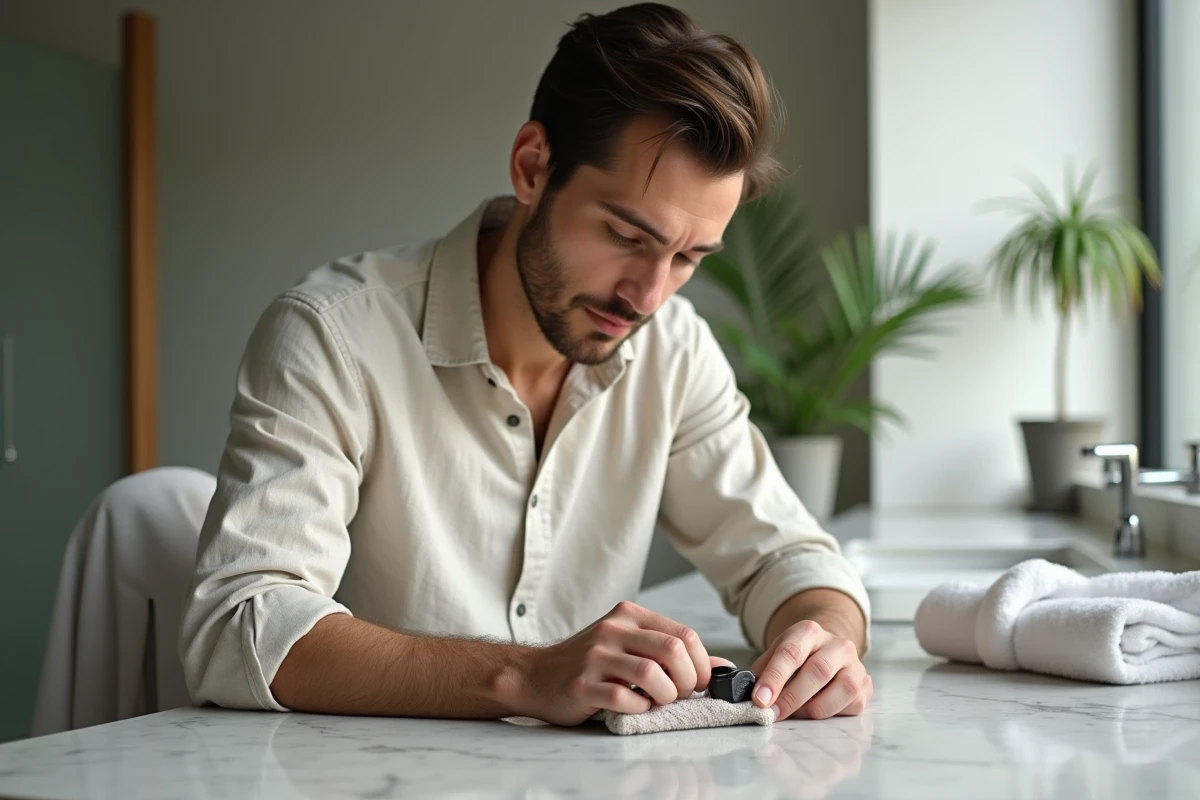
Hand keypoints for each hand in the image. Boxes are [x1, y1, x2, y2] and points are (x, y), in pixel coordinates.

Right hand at [517, 601, 722, 725]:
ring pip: (653, 675)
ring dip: (666, 697)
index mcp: (628, 615)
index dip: (701, 665)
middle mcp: (612, 630)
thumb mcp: (630, 646)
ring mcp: (595, 657)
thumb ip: (671, 652)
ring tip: (658, 702)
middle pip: (673, 651)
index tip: (698, 683)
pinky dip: (639, 709)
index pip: (684, 635)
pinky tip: (634, 708)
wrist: (535, 675)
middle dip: (688, 681)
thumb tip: (720, 668)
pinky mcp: (582, 685)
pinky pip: (625, 699)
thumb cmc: (589, 664)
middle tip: (681, 695)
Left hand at [747, 619, 871, 719]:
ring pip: (840, 690)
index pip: (791, 652)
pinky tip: (816, 710)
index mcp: (809, 631)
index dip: (774, 677)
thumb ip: (761, 672)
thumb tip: (744, 693)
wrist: (828, 653)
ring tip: (795, 712)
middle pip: (817, 671)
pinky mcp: (866, 687)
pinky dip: (830, 714)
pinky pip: (850, 707)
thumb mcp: (776, 655)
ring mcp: (855, 665)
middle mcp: (837, 644)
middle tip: (772, 714)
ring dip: (812, 709)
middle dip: (791, 698)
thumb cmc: (798, 658)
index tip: (760, 699)